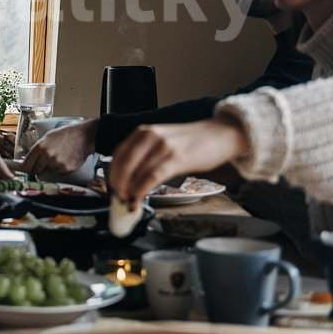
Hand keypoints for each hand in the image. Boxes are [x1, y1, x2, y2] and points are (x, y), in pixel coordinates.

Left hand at [24, 119, 97, 177]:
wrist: (83, 136)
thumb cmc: (65, 135)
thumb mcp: (47, 138)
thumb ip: (37, 150)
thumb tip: (26, 162)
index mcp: (40, 147)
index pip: (26, 165)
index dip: (25, 169)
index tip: (25, 170)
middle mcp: (47, 156)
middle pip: (35, 171)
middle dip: (37, 169)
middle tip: (43, 164)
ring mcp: (57, 164)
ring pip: (47, 173)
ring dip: (50, 169)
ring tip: (58, 158)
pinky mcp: (66, 170)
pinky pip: (58, 174)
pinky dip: (60, 170)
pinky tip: (65, 160)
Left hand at [108, 117, 248, 205]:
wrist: (220, 134)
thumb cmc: (194, 141)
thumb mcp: (164, 141)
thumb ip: (147, 155)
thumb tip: (132, 179)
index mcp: (144, 131)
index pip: (119, 153)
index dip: (112, 173)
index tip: (112, 187)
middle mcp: (151, 136)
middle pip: (124, 164)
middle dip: (118, 184)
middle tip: (119, 198)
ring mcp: (163, 146)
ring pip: (136, 172)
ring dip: (129, 191)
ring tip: (129, 203)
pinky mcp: (176, 158)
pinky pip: (152, 177)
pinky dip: (142, 191)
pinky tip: (139, 199)